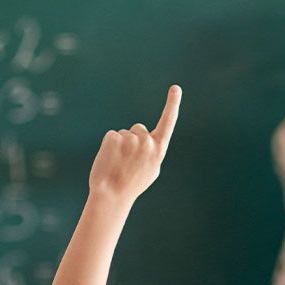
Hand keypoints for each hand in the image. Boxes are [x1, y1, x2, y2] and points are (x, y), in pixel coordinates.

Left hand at [87, 85, 180, 203]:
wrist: (112, 196)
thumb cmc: (131, 185)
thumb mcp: (151, 170)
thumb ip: (153, 152)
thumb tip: (150, 139)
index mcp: (159, 150)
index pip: (167, 123)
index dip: (172, 104)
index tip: (176, 88)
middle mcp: (147, 142)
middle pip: (138, 129)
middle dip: (132, 140)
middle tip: (127, 162)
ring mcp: (130, 140)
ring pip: (124, 134)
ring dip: (120, 145)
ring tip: (118, 164)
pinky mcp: (114, 138)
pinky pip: (112, 136)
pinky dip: (108, 146)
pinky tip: (109, 161)